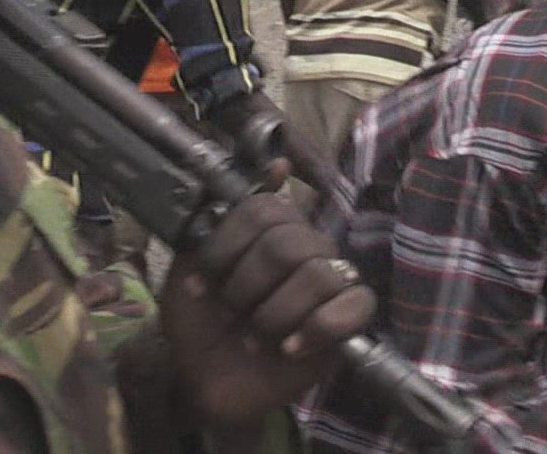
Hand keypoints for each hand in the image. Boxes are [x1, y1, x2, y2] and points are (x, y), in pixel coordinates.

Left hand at [160, 191, 375, 427]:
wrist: (203, 381)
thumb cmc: (199, 321)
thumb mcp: (191, 263)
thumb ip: (220, 211)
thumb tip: (276, 164)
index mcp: (272, 230)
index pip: (266, 209)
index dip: (227, 246)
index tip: (202, 281)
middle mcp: (306, 249)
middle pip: (289, 243)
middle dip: (247, 285)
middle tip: (229, 311)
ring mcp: (332, 284)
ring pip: (318, 276)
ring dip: (274, 313)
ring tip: (254, 336)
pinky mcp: (350, 322)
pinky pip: (355, 306)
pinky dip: (316, 328)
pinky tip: (289, 348)